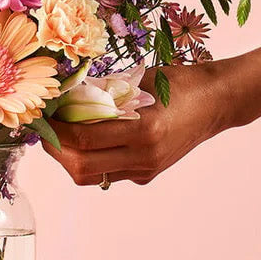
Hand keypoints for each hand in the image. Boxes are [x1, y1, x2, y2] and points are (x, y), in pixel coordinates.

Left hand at [42, 61, 239, 186]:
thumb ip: (101, 95)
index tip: (44, 115)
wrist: (216, 101)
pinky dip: (90, 159)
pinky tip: (89, 141)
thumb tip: (62, 99)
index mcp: (143, 130)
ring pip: (90, 176)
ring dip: (69, 159)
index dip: (56, 129)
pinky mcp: (146, 174)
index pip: (83, 139)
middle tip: (47, 130)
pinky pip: (107, 174)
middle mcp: (144, 156)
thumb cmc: (178, 84)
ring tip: (62, 136)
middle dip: (56, 150)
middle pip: (80, 167)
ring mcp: (145, 169)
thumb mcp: (136, 82)